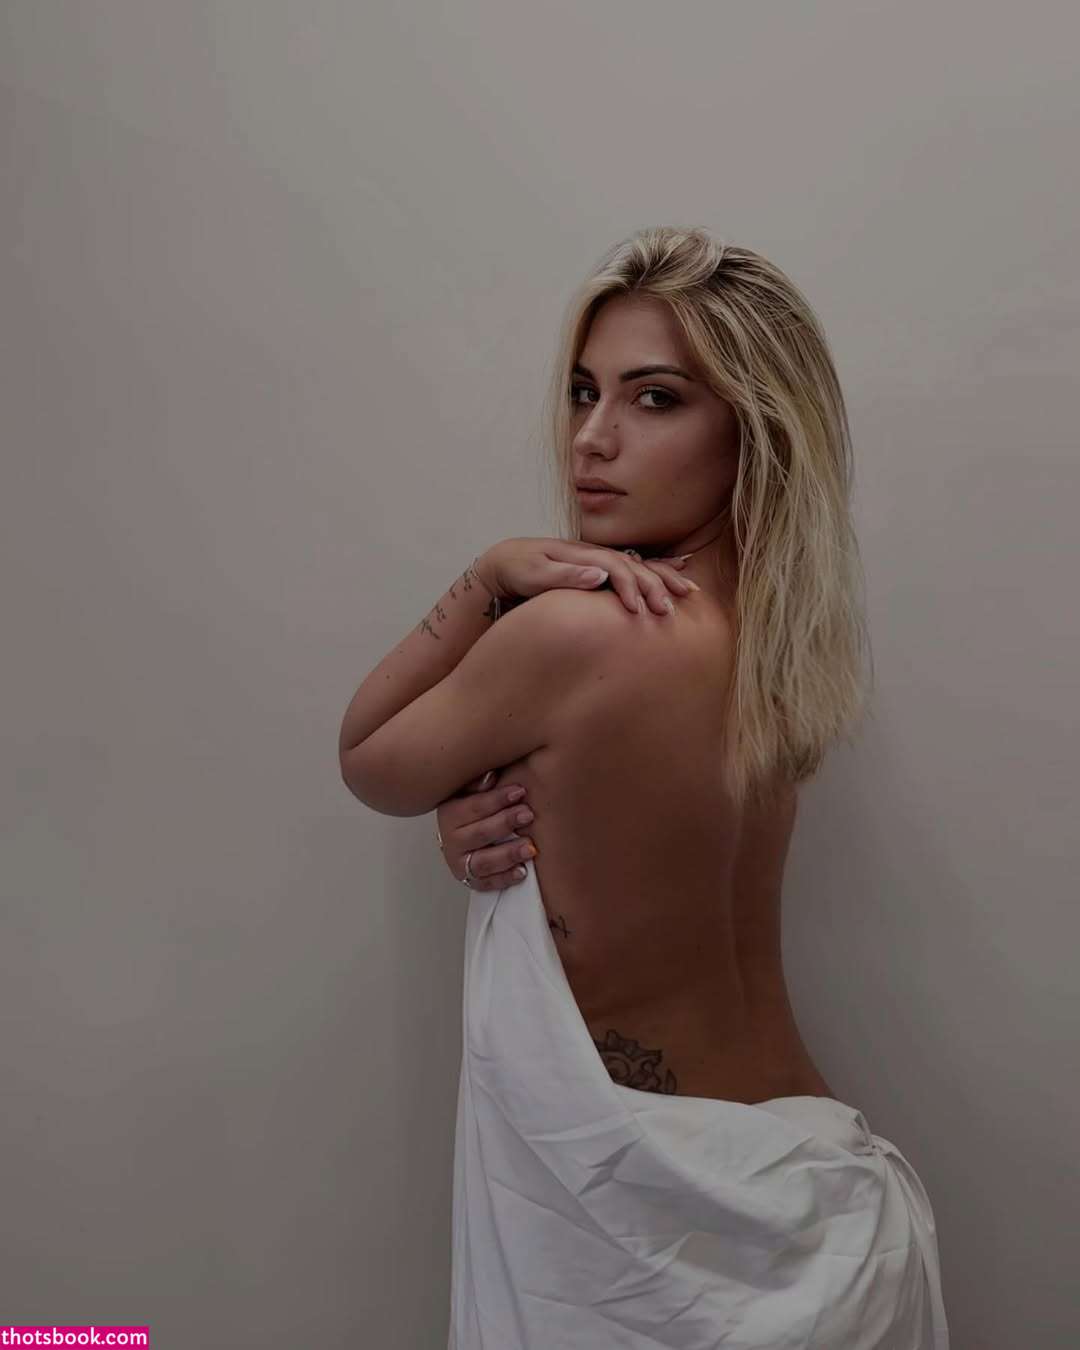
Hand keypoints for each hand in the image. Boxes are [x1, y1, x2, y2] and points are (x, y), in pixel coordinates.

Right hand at [436, 769, 535, 889]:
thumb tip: (491, 776)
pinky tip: (522, 871)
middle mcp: (451, 840)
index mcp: (449, 814)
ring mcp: (460, 863)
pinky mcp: (471, 881)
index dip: (498, 799)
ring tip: (530, 847)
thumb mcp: (471, 791)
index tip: (520, 791)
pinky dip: (505, 878)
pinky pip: (487, 883)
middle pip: (480, 833)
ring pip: (483, 862)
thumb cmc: (473, 809)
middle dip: (505, 823)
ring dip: (508, 854)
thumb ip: (480, 783)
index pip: (474, 807)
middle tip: (528, 814)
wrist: (460, 836)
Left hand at [476, 537, 697, 615]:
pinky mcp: (601, 568)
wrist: (506, 561)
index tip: (640, 611)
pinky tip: (679, 568)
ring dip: (665, 578)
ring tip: (690, 591)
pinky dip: (659, 567)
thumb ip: (565, 575)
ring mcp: (600, 560)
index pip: (615, 568)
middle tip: (671, 611)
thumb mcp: (534, 574)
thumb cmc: (517, 570)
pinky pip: (635, 567)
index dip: (630, 588)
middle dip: (655, 587)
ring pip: (640, 566)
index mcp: (582, 555)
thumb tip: (599, 574)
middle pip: (634, 567)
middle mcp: (596, 555)